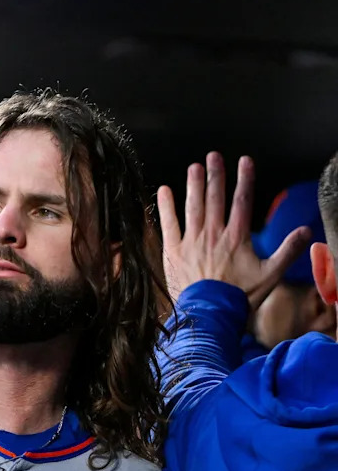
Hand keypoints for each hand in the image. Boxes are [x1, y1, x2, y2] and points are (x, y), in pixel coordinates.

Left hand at [157, 152, 310, 309]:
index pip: (242, 201)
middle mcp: (213, 234)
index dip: (244, 178)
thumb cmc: (240, 297)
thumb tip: (307, 232)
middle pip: (215, 198)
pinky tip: (163, 190)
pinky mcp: (173, 251)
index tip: (244, 161)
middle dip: (216, 175)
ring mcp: (192, 241)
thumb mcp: (271, 275)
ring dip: (194, 184)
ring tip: (194, 166)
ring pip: (193, 206)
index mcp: (237, 237)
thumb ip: (288, 251)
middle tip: (214, 156)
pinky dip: (165, 206)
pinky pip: (168, 224)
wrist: (210, 314)